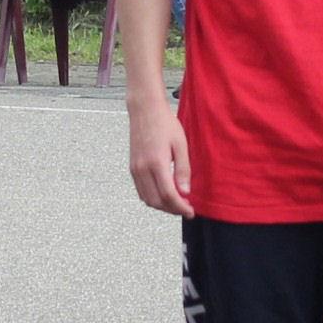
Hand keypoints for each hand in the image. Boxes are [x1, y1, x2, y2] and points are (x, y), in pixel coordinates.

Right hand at [126, 101, 194, 217]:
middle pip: (157, 201)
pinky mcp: (132, 168)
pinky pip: (141, 191)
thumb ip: (183, 170)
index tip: (190, 212)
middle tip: (186, 208)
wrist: (145, 110)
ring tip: (176, 203)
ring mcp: (135, 169)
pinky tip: (164, 194)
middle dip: (172, 209)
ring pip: (147, 199)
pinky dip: (153, 198)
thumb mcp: (181, 145)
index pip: (169, 195)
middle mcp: (142, 169)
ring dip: (162, 206)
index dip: (180, 208)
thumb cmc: (165, 124)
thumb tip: (185, 192)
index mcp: (156, 163)